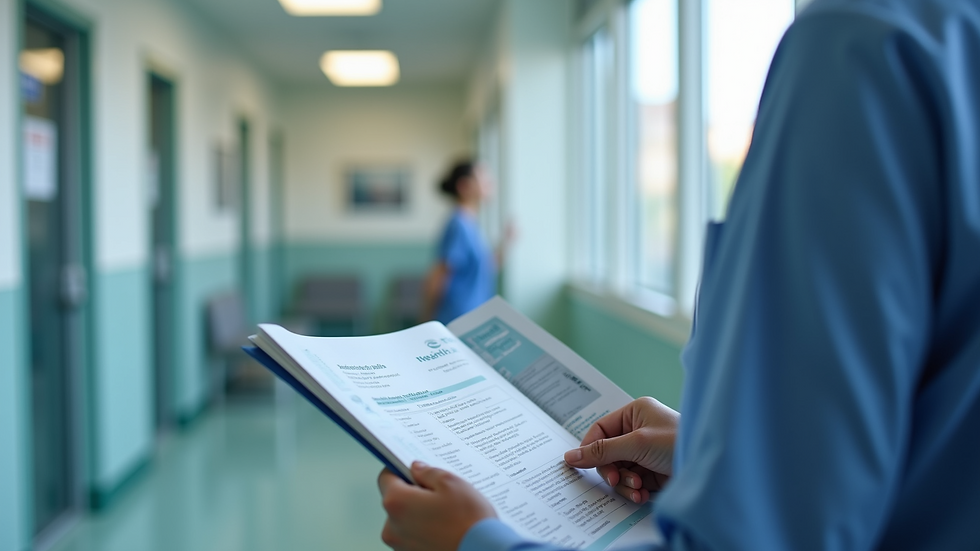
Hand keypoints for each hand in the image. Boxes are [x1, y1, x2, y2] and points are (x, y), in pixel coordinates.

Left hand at [378, 461, 496, 550]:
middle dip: (414, 493)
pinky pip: (413, 536)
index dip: (401, 470)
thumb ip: (428, 472)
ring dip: (420, 513)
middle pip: (396, 500)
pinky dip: (425, 530)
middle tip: (440, 493)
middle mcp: (391, 527)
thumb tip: (417, 469)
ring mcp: (400, 546)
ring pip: (405, 519)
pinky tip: (446, 528)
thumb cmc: (469, 521)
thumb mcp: (451, 483)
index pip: (386, 477)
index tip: (416, 471)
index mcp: (397, 502)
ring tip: (447, 514)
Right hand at [563, 397, 678, 504]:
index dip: (590, 449)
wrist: (710, 467)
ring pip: (619, 471)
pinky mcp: (653, 472)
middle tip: (618, 480)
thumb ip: (602, 450)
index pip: (600, 430)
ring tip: (638, 488)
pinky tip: (643, 494)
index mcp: (635, 413)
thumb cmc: (679, 442)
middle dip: (613, 470)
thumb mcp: (637, 443)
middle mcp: (639, 431)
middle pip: (608, 454)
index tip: (581, 465)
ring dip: (625, 483)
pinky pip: (632, 483)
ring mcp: (646, 453)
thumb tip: (572, 456)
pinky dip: (634, 491)